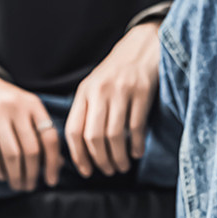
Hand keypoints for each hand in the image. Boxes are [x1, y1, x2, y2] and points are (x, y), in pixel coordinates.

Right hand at [0, 75, 61, 190]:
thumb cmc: (6, 101)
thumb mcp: (27, 110)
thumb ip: (41, 132)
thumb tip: (56, 164)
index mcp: (34, 105)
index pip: (50, 138)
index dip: (53, 163)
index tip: (51, 181)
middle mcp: (17, 108)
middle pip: (31, 149)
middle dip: (32, 174)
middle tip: (30, 187)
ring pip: (11, 153)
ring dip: (15, 175)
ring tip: (17, 185)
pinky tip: (1, 176)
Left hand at [65, 22, 160, 176]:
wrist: (142, 46)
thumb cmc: (117, 73)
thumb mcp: (94, 87)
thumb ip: (87, 111)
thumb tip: (82, 149)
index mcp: (84, 93)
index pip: (73, 130)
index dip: (78, 156)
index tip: (86, 171)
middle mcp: (99, 92)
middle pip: (93, 137)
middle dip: (100, 160)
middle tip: (109, 171)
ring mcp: (120, 91)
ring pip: (114, 135)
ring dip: (118, 157)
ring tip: (123, 166)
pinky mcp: (141, 91)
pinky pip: (136, 127)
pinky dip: (136, 145)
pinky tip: (137, 152)